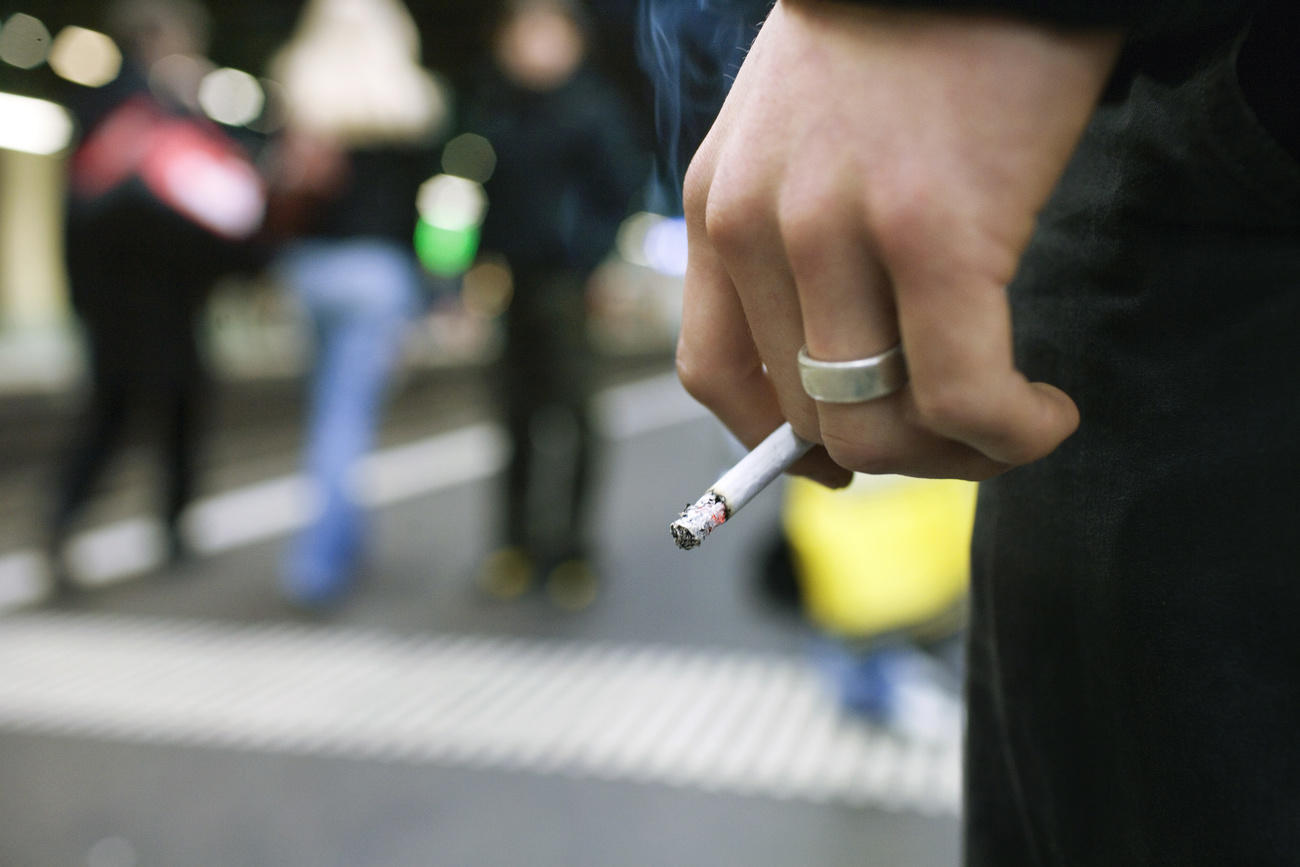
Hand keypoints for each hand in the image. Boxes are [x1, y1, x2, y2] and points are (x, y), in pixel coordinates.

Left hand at [677, 0, 1120, 482]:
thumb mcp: (799, 141)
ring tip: (1013, 422)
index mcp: (717, 208)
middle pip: (805, 419)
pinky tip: (1049, 413)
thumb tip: (834, 384)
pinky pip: (963, 398)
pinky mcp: (936, 231)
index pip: (714, 377)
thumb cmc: (900, 44)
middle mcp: (758, 226)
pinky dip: (1011, 433)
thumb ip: (793, 247)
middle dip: (894, 454)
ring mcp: (837, 230)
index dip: (778, 447)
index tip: (844, 462)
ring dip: (954, 455)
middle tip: (966, 432)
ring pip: (875, 430)